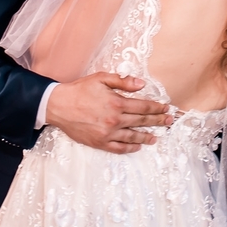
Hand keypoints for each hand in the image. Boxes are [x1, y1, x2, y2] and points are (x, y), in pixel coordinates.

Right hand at [45, 72, 173, 153]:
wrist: (58, 106)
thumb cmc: (79, 90)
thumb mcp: (101, 79)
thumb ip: (122, 81)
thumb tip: (141, 84)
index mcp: (117, 103)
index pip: (143, 107)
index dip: (157, 108)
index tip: (166, 108)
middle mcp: (115, 120)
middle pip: (142, 122)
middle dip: (158, 121)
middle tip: (169, 121)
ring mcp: (108, 133)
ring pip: (133, 137)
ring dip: (147, 137)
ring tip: (156, 137)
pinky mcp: (100, 143)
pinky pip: (119, 148)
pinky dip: (130, 148)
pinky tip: (137, 146)